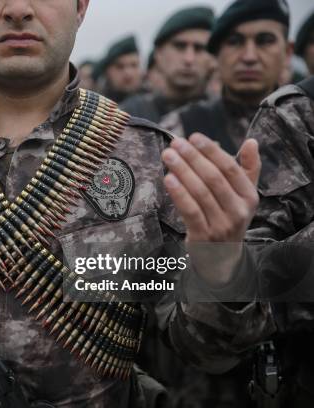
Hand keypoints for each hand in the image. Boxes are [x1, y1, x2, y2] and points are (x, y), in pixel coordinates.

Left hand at [161, 133, 260, 284]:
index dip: (211, 151)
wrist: (222, 257)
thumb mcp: (243, 196)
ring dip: (182, 171)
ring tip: (168, 156)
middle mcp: (238, 210)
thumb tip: (251, 142)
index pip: (230, 168)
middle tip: (175, 143)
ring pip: (200, 192)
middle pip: (213, 178)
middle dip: (192, 158)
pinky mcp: (203, 235)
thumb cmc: (229, 217)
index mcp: (249, 196)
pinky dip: (179, 193)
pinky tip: (168, 178)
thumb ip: (248, 169)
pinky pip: (189, 210)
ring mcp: (221, 224)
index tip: (193, 137)